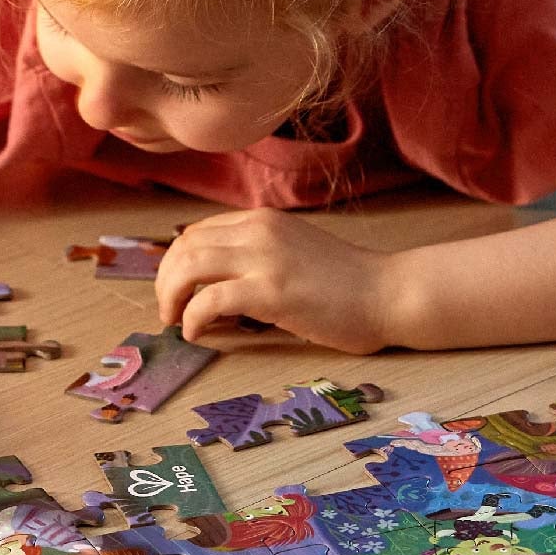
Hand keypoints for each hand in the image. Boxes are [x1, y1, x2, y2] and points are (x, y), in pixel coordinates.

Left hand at [155, 210, 401, 352]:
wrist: (389, 292)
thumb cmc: (348, 283)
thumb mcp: (293, 253)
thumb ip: (256, 258)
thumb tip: (212, 289)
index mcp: (262, 220)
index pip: (196, 232)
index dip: (175, 263)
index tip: (175, 291)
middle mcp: (258, 230)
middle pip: (184, 247)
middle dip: (165, 281)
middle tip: (167, 311)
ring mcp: (264, 258)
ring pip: (189, 267)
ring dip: (171, 296)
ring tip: (175, 321)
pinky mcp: (271, 290)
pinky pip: (210, 300)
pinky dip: (192, 318)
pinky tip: (196, 334)